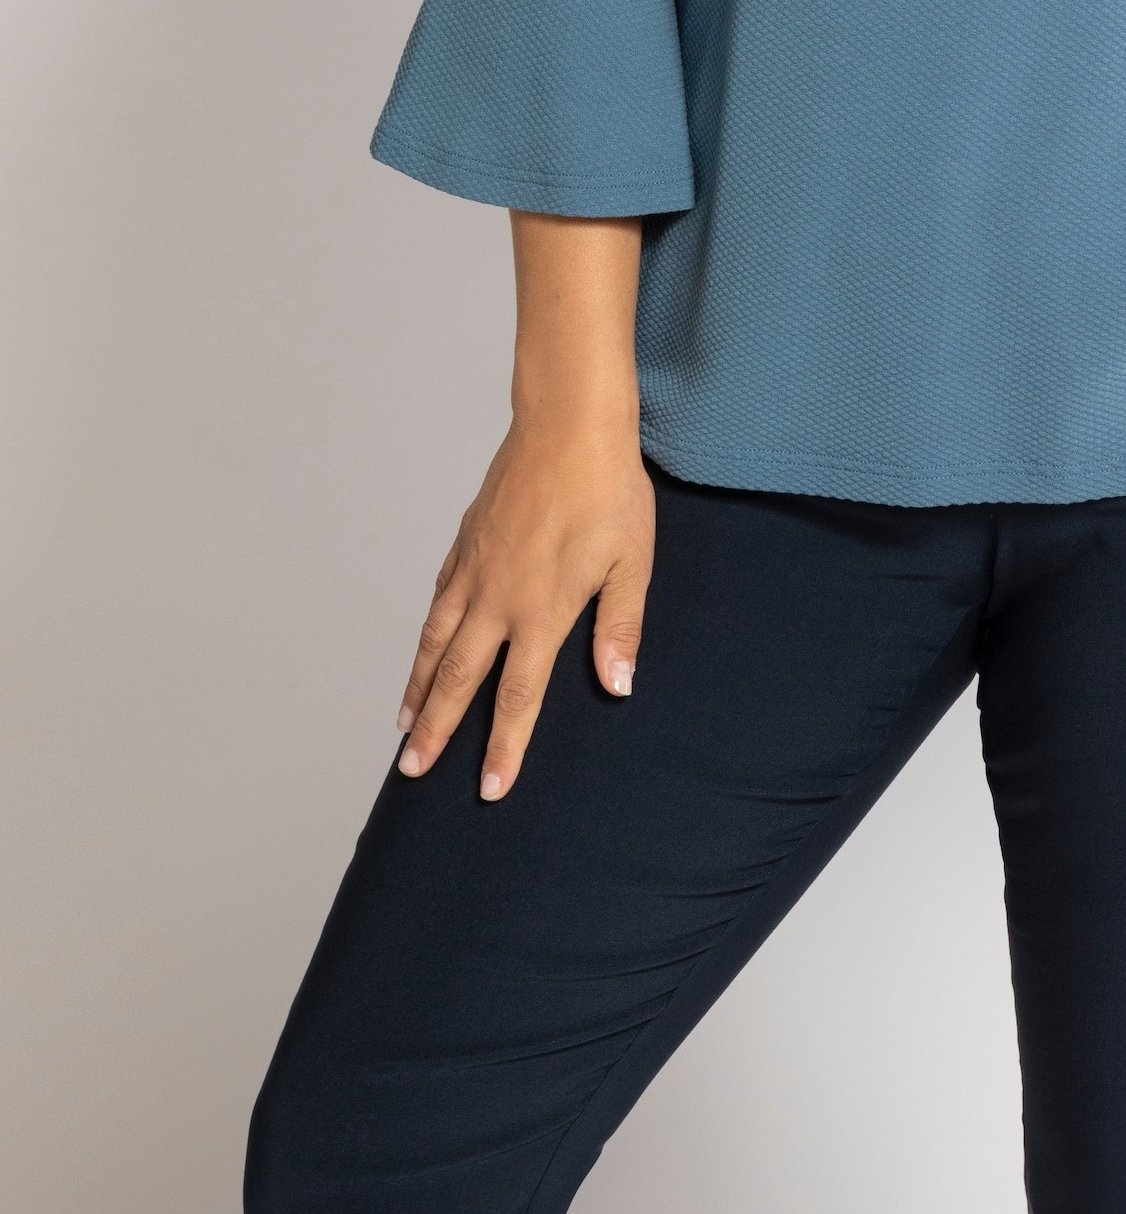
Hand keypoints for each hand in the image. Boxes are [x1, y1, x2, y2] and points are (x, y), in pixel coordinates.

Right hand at [394, 406, 652, 799]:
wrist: (569, 426)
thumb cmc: (609, 492)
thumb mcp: (633, 562)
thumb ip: (621, 628)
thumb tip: (617, 687)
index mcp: (542, 611)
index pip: (519, 696)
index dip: (504, 746)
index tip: (488, 788)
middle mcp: (498, 598)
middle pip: (461, 679)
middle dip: (438, 730)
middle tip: (412, 772)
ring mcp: (475, 568)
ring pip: (437, 641)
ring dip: (420, 687)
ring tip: (404, 724)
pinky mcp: (467, 541)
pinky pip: (439, 598)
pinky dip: (426, 632)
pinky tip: (424, 649)